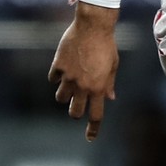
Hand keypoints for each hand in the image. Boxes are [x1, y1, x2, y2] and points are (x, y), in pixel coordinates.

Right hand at [48, 1, 120, 141]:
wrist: (93, 27)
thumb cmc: (106, 46)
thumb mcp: (113, 66)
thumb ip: (109, 84)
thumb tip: (109, 98)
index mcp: (99, 88)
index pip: (96, 115)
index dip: (93, 129)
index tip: (90, 138)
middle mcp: (83, 86)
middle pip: (74, 112)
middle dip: (74, 113)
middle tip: (76, 106)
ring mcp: (68, 77)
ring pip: (60, 97)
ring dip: (64, 94)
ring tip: (71, 83)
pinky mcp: (57, 66)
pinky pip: (53, 78)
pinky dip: (57, 76)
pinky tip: (64, 67)